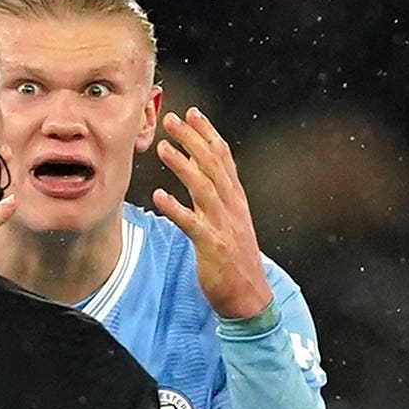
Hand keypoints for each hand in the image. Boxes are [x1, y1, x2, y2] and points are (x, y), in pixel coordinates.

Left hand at [150, 108, 272, 324]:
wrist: (249, 296)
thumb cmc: (234, 259)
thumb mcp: (230, 220)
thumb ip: (216, 195)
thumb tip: (200, 169)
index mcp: (235, 198)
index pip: (223, 157)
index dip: (207, 133)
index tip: (192, 112)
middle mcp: (231, 207)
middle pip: (212, 164)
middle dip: (192, 139)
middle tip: (171, 119)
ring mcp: (223, 226)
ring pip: (203, 188)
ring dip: (183, 166)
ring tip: (163, 148)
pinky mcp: (212, 247)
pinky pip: (191, 224)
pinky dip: (175, 209)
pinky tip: (158, 197)